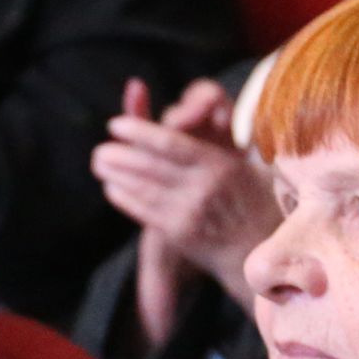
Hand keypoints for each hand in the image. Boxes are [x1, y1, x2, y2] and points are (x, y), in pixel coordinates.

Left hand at [90, 75, 275, 307]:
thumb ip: (213, 134)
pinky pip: (143, 211)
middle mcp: (203, 189)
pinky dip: (124, 196)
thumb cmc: (250, 195)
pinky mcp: (179, 235)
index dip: (138, 132)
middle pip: (149, 166)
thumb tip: (178, 112)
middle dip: (118, 155)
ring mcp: (189, 214)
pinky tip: (113, 187)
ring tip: (100, 162)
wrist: (258, 246)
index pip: (171, 144)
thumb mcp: (241, 161)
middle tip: (100, 148)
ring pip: (142, 188)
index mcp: (220, 165)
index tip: (116, 124)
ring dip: (115, 174)